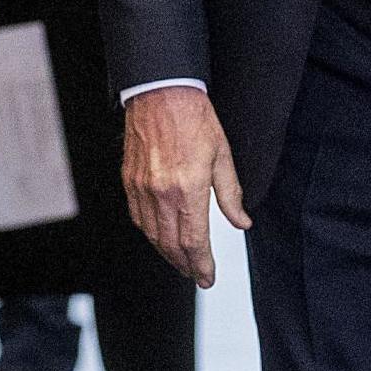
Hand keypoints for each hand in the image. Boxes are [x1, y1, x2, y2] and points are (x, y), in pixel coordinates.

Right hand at [121, 85, 250, 288]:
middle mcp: (161, 194)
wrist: (161, 92)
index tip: (207, 278)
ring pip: (152, 235)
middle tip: (196, 275)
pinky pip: (137, 217)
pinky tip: (159, 236)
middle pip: (171, 245)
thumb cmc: (194, 118)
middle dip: (185, 265)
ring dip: (166, 253)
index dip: (202, 266)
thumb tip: (241, 221)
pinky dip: (149, 233)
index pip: (194, 242)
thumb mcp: (222, 155)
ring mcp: (141, 188)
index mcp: (187, 190)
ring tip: (180, 261)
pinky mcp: (129, 180)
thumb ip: (230, 194)